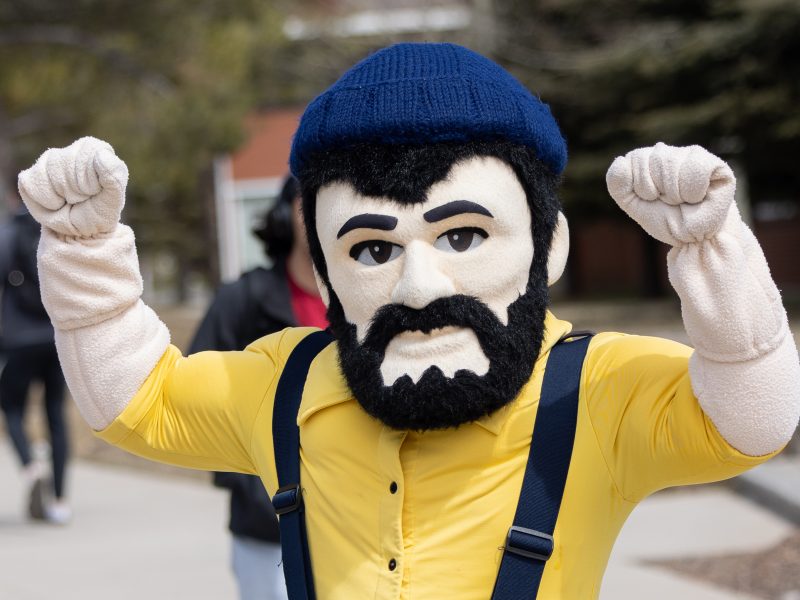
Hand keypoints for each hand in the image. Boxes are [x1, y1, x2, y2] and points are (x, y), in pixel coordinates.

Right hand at [18, 136, 127, 237]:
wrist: (82, 233)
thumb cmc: (100, 213)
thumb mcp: (114, 199)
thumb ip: (115, 175)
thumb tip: (102, 154)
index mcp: (94, 150)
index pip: (87, 153)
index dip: (91, 178)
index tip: (95, 191)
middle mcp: (70, 150)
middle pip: (66, 164)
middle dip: (76, 189)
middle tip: (82, 199)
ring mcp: (47, 162)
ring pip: (48, 175)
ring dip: (61, 196)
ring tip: (69, 201)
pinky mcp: (29, 176)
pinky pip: (32, 186)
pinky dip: (47, 203)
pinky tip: (56, 204)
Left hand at [606, 142, 735, 245]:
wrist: (691, 239)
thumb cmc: (663, 219)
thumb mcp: (632, 204)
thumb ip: (617, 184)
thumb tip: (620, 160)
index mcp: (647, 158)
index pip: (635, 158)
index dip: (642, 186)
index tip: (651, 198)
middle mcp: (671, 152)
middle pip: (655, 159)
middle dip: (658, 190)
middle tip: (669, 202)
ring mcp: (694, 155)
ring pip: (673, 163)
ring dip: (675, 192)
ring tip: (684, 201)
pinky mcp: (717, 165)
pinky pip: (696, 168)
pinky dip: (693, 191)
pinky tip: (699, 197)